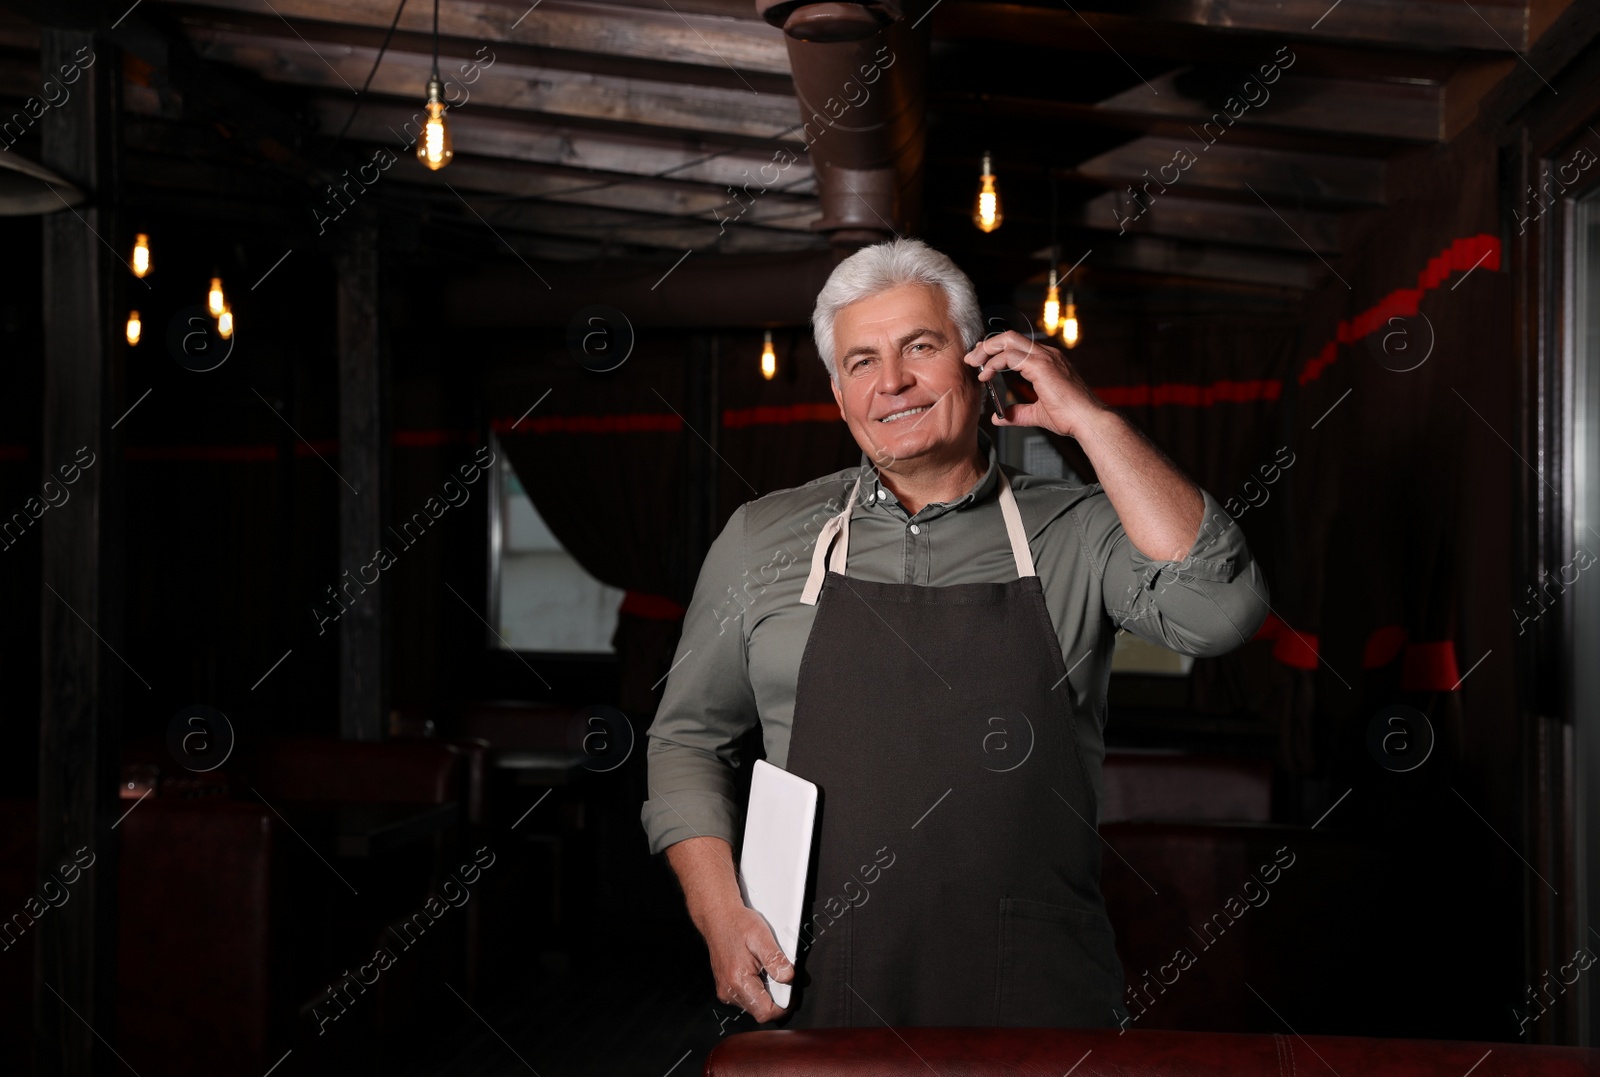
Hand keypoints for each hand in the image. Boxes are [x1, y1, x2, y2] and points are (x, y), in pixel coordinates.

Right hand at [705, 904, 792, 1022]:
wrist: (718, 917)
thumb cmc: (737, 924)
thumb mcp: (761, 936)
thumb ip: (775, 960)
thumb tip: (788, 977)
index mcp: (738, 981)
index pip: (765, 1012)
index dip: (782, 1006)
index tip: (791, 994)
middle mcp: (728, 991)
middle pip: (760, 1010)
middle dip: (774, 997)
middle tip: (776, 974)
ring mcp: (725, 991)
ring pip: (754, 1005)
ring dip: (765, 993)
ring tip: (763, 969)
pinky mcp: (725, 988)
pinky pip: (746, 998)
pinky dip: (756, 988)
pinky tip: (755, 970)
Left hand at [963, 330, 1107, 437]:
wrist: (1087, 421)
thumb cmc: (1071, 417)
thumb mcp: (1037, 414)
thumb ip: (1018, 414)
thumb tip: (1000, 418)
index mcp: (1047, 361)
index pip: (1016, 345)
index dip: (995, 349)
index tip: (981, 360)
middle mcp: (1046, 354)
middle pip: (1009, 337)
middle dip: (987, 345)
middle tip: (972, 359)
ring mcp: (1045, 357)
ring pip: (1008, 340)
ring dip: (987, 350)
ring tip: (974, 364)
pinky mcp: (1042, 365)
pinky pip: (1011, 356)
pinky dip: (995, 363)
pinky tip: (987, 375)